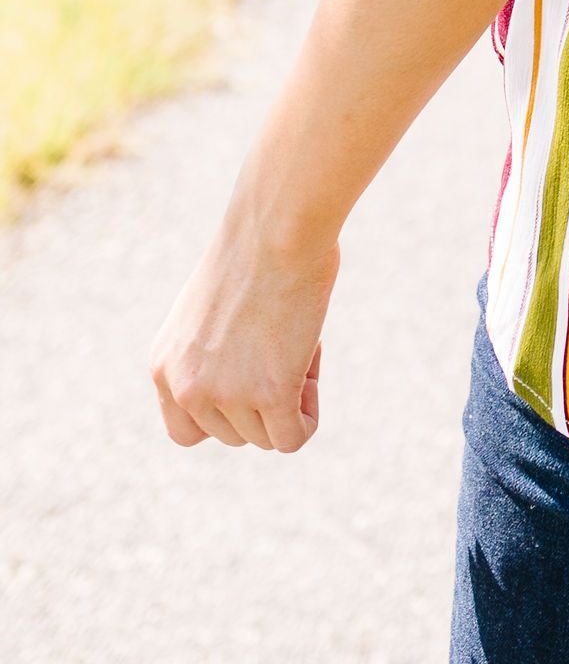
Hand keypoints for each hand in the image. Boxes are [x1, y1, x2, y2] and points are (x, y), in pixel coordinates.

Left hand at [150, 208, 337, 451]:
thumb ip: (212, 355)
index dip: (225, 413)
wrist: (277, 225)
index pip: (186, 431)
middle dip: (263, 402)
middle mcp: (185, 387)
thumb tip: (246, 378)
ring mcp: (225, 394)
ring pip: (265, 437)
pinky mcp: (270, 393)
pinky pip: (292, 438)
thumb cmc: (256, 248)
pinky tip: (311, 365)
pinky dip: (308, 416)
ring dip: (290, 399)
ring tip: (296, 341)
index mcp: (163, 365)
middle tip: (283, 347)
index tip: (250, 378)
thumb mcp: (211, 311)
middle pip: (232, 436)